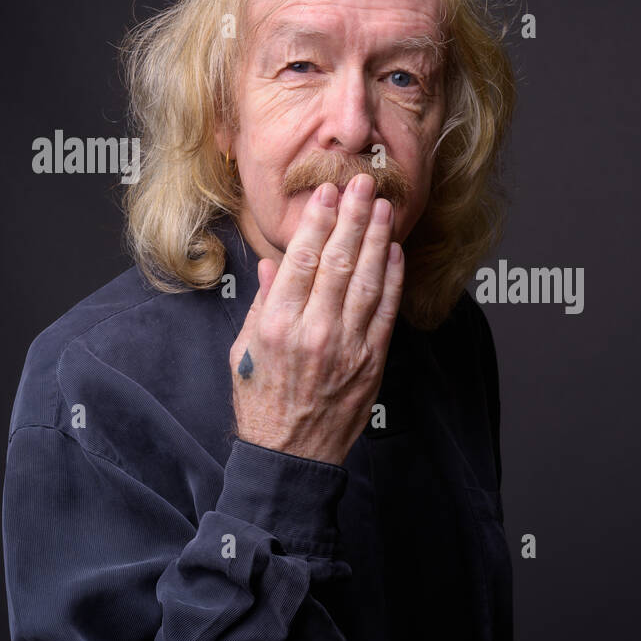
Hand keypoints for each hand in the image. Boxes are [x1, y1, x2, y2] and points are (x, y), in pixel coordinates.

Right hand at [228, 172, 404, 464]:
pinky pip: (386, 311)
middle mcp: (315, 333)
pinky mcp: (373, 362)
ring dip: (377, 239)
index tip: (328, 193)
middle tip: (363, 183)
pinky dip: (392, 279)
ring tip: (384, 206)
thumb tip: (274, 265)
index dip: (318, 221)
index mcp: (278, 326)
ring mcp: (348, 347)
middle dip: (353, 217)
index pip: (302, 260)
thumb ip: (263, 304)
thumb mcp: (245, 351)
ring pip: (367, 281)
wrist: (292, 456)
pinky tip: (395, 252)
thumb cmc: (262, 402)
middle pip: (339, 262)